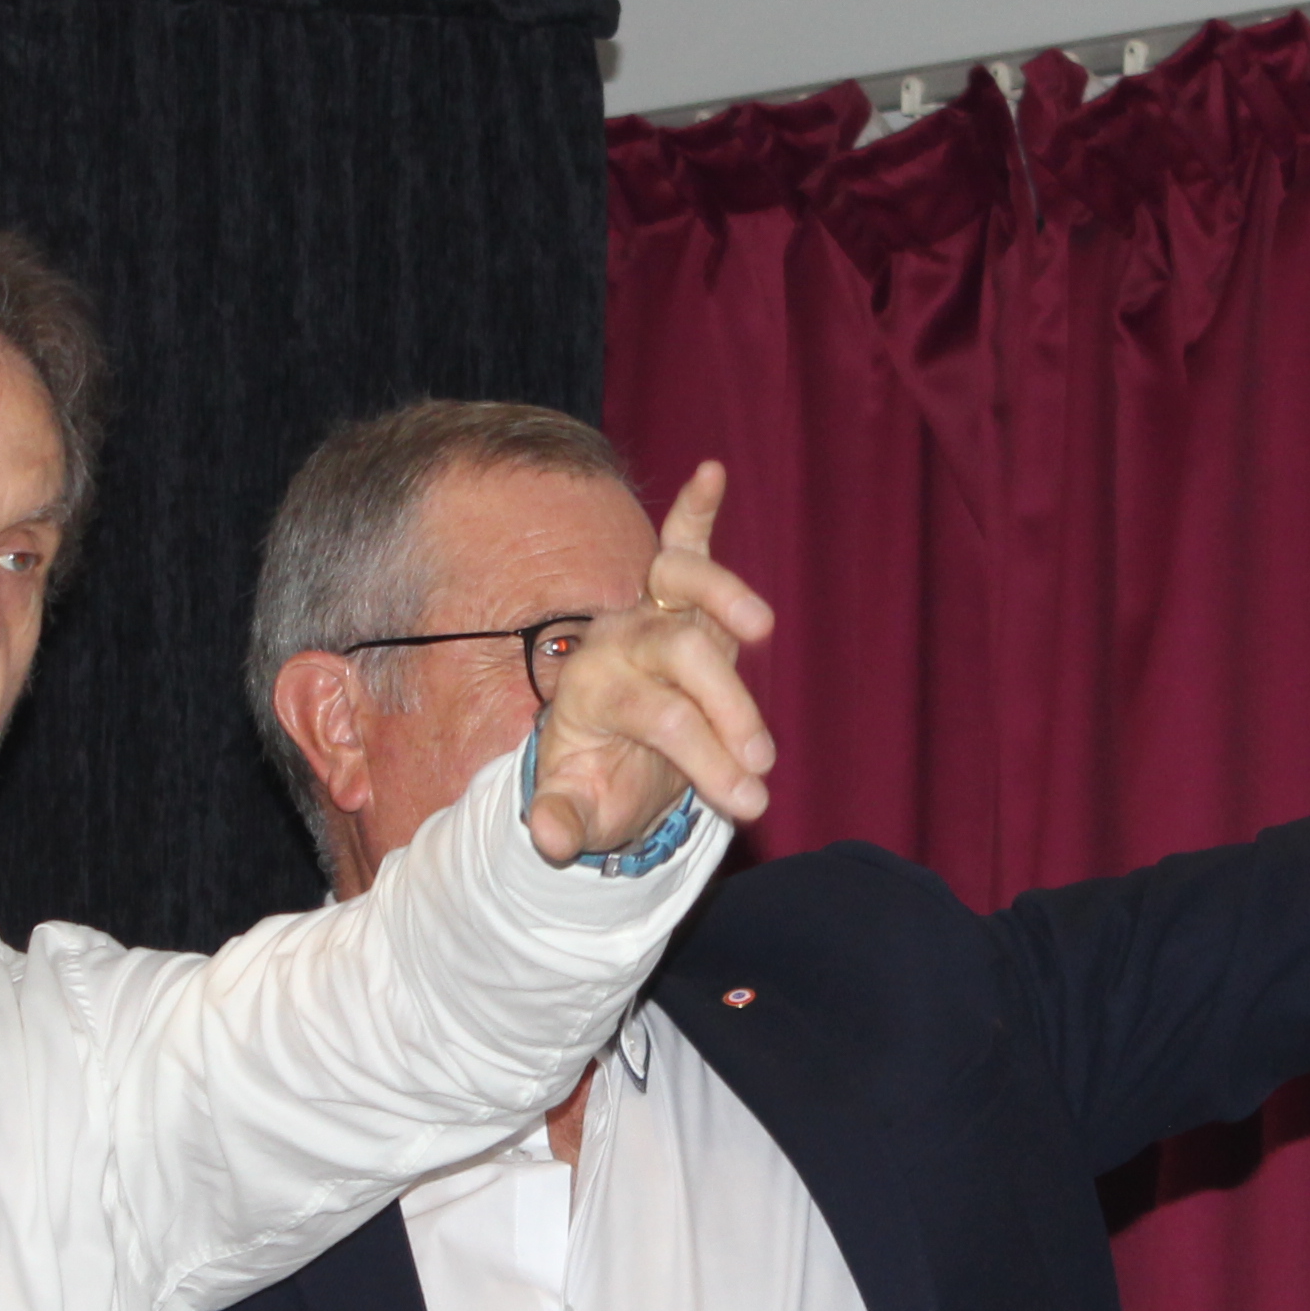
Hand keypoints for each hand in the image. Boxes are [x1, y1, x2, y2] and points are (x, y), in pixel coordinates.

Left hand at [528, 460, 778, 863]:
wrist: (605, 751)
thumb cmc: (599, 781)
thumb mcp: (579, 812)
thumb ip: (562, 823)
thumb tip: (547, 838)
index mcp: (592, 693)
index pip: (658, 715)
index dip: (705, 759)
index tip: (745, 804)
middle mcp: (618, 642)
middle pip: (680, 656)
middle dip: (728, 710)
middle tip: (762, 767)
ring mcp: (649, 613)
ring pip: (681, 583)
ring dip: (724, 595)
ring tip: (760, 629)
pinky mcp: (678, 599)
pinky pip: (683, 543)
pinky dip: (696, 509)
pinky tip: (711, 472)